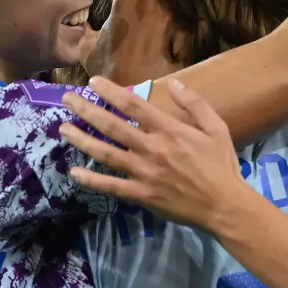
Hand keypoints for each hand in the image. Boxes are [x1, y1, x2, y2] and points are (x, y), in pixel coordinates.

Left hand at [58, 77, 253, 228]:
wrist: (224, 205)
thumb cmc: (221, 165)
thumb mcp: (216, 128)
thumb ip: (195, 104)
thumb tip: (174, 83)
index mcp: (169, 130)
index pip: (133, 105)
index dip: (111, 92)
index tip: (93, 82)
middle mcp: (152, 148)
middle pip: (112, 126)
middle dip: (86, 110)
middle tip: (66, 99)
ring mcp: (144, 173)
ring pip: (106, 153)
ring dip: (82, 140)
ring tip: (63, 129)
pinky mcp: (141, 194)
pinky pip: (111, 186)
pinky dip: (91, 180)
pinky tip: (75, 172)